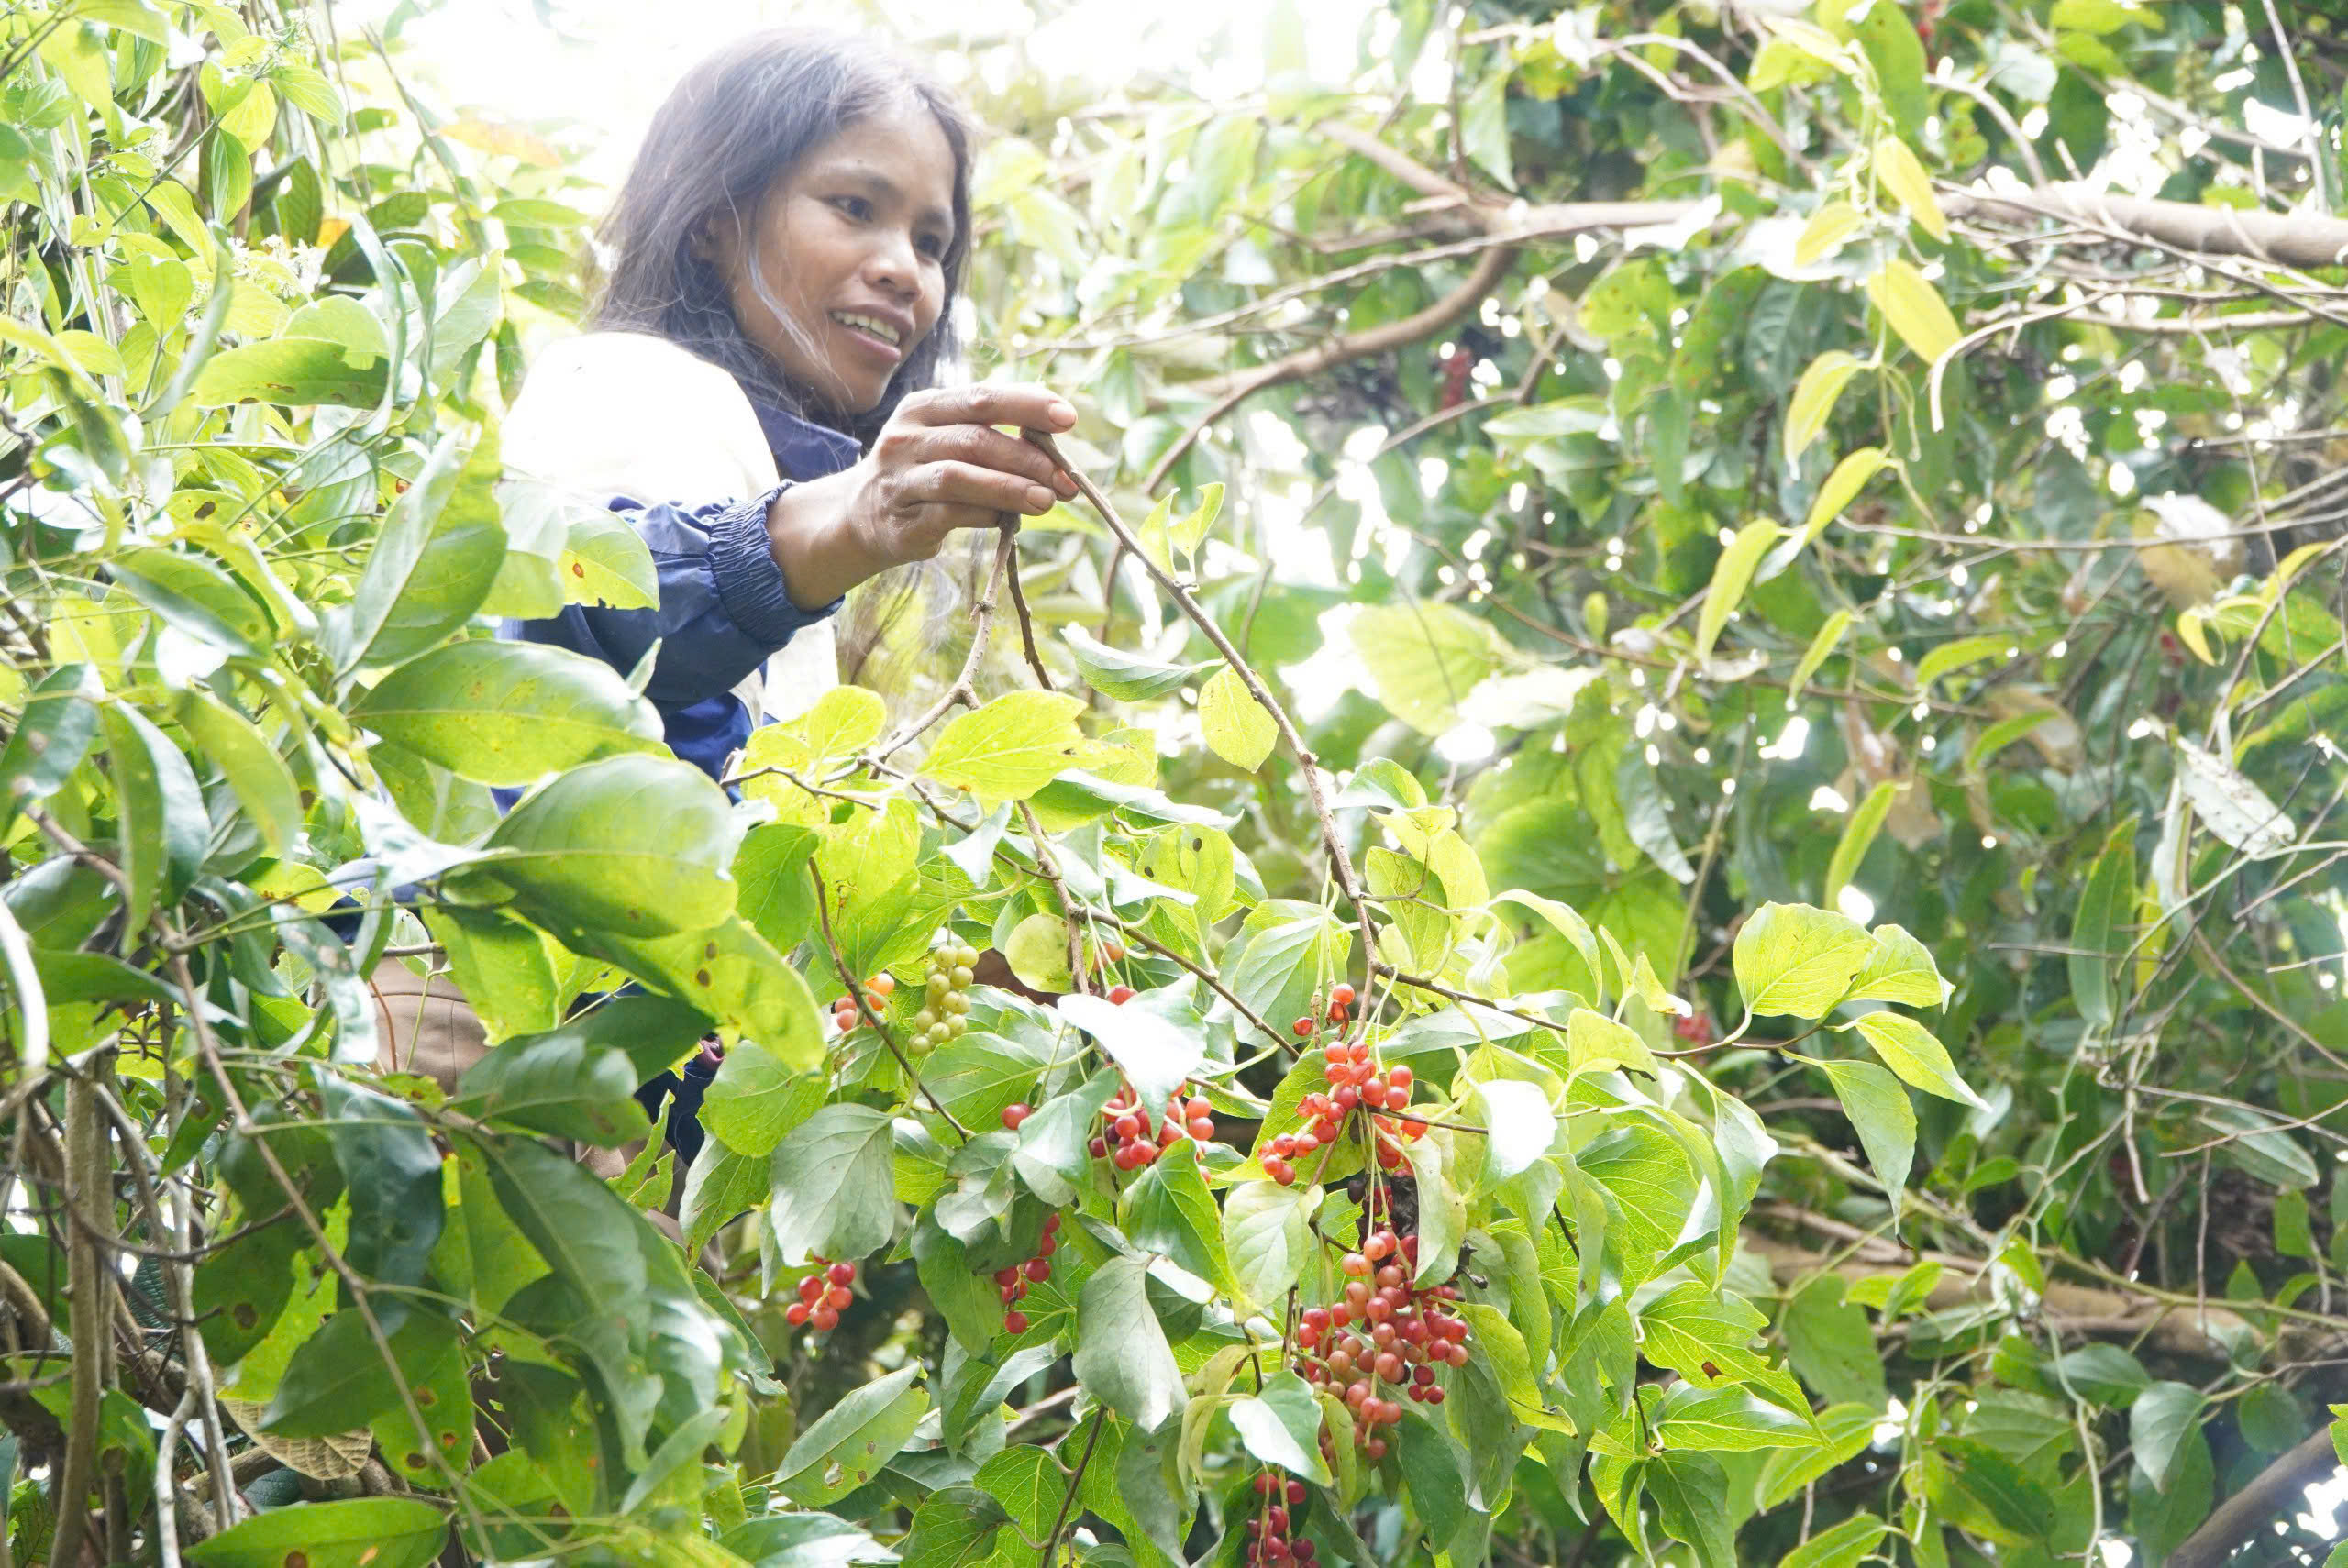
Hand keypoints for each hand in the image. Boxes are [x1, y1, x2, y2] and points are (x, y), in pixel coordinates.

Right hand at [767, 384, 1077, 607]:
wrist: (858, 517)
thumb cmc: (920, 474)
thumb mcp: (946, 441)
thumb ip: (991, 437)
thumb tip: (1054, 452)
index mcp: (924, 407)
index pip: (981, 397)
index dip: (1027, 404)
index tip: (1067, 417)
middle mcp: (907, 437)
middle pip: (976, 437)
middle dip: (1029, 457)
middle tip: (1066, 478)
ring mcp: (901, 478)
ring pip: (961, 475)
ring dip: (1011, 487)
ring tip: (1048, 500)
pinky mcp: (902, 519)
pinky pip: (951, 514)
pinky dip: (986, 514)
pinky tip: (1008, 519)